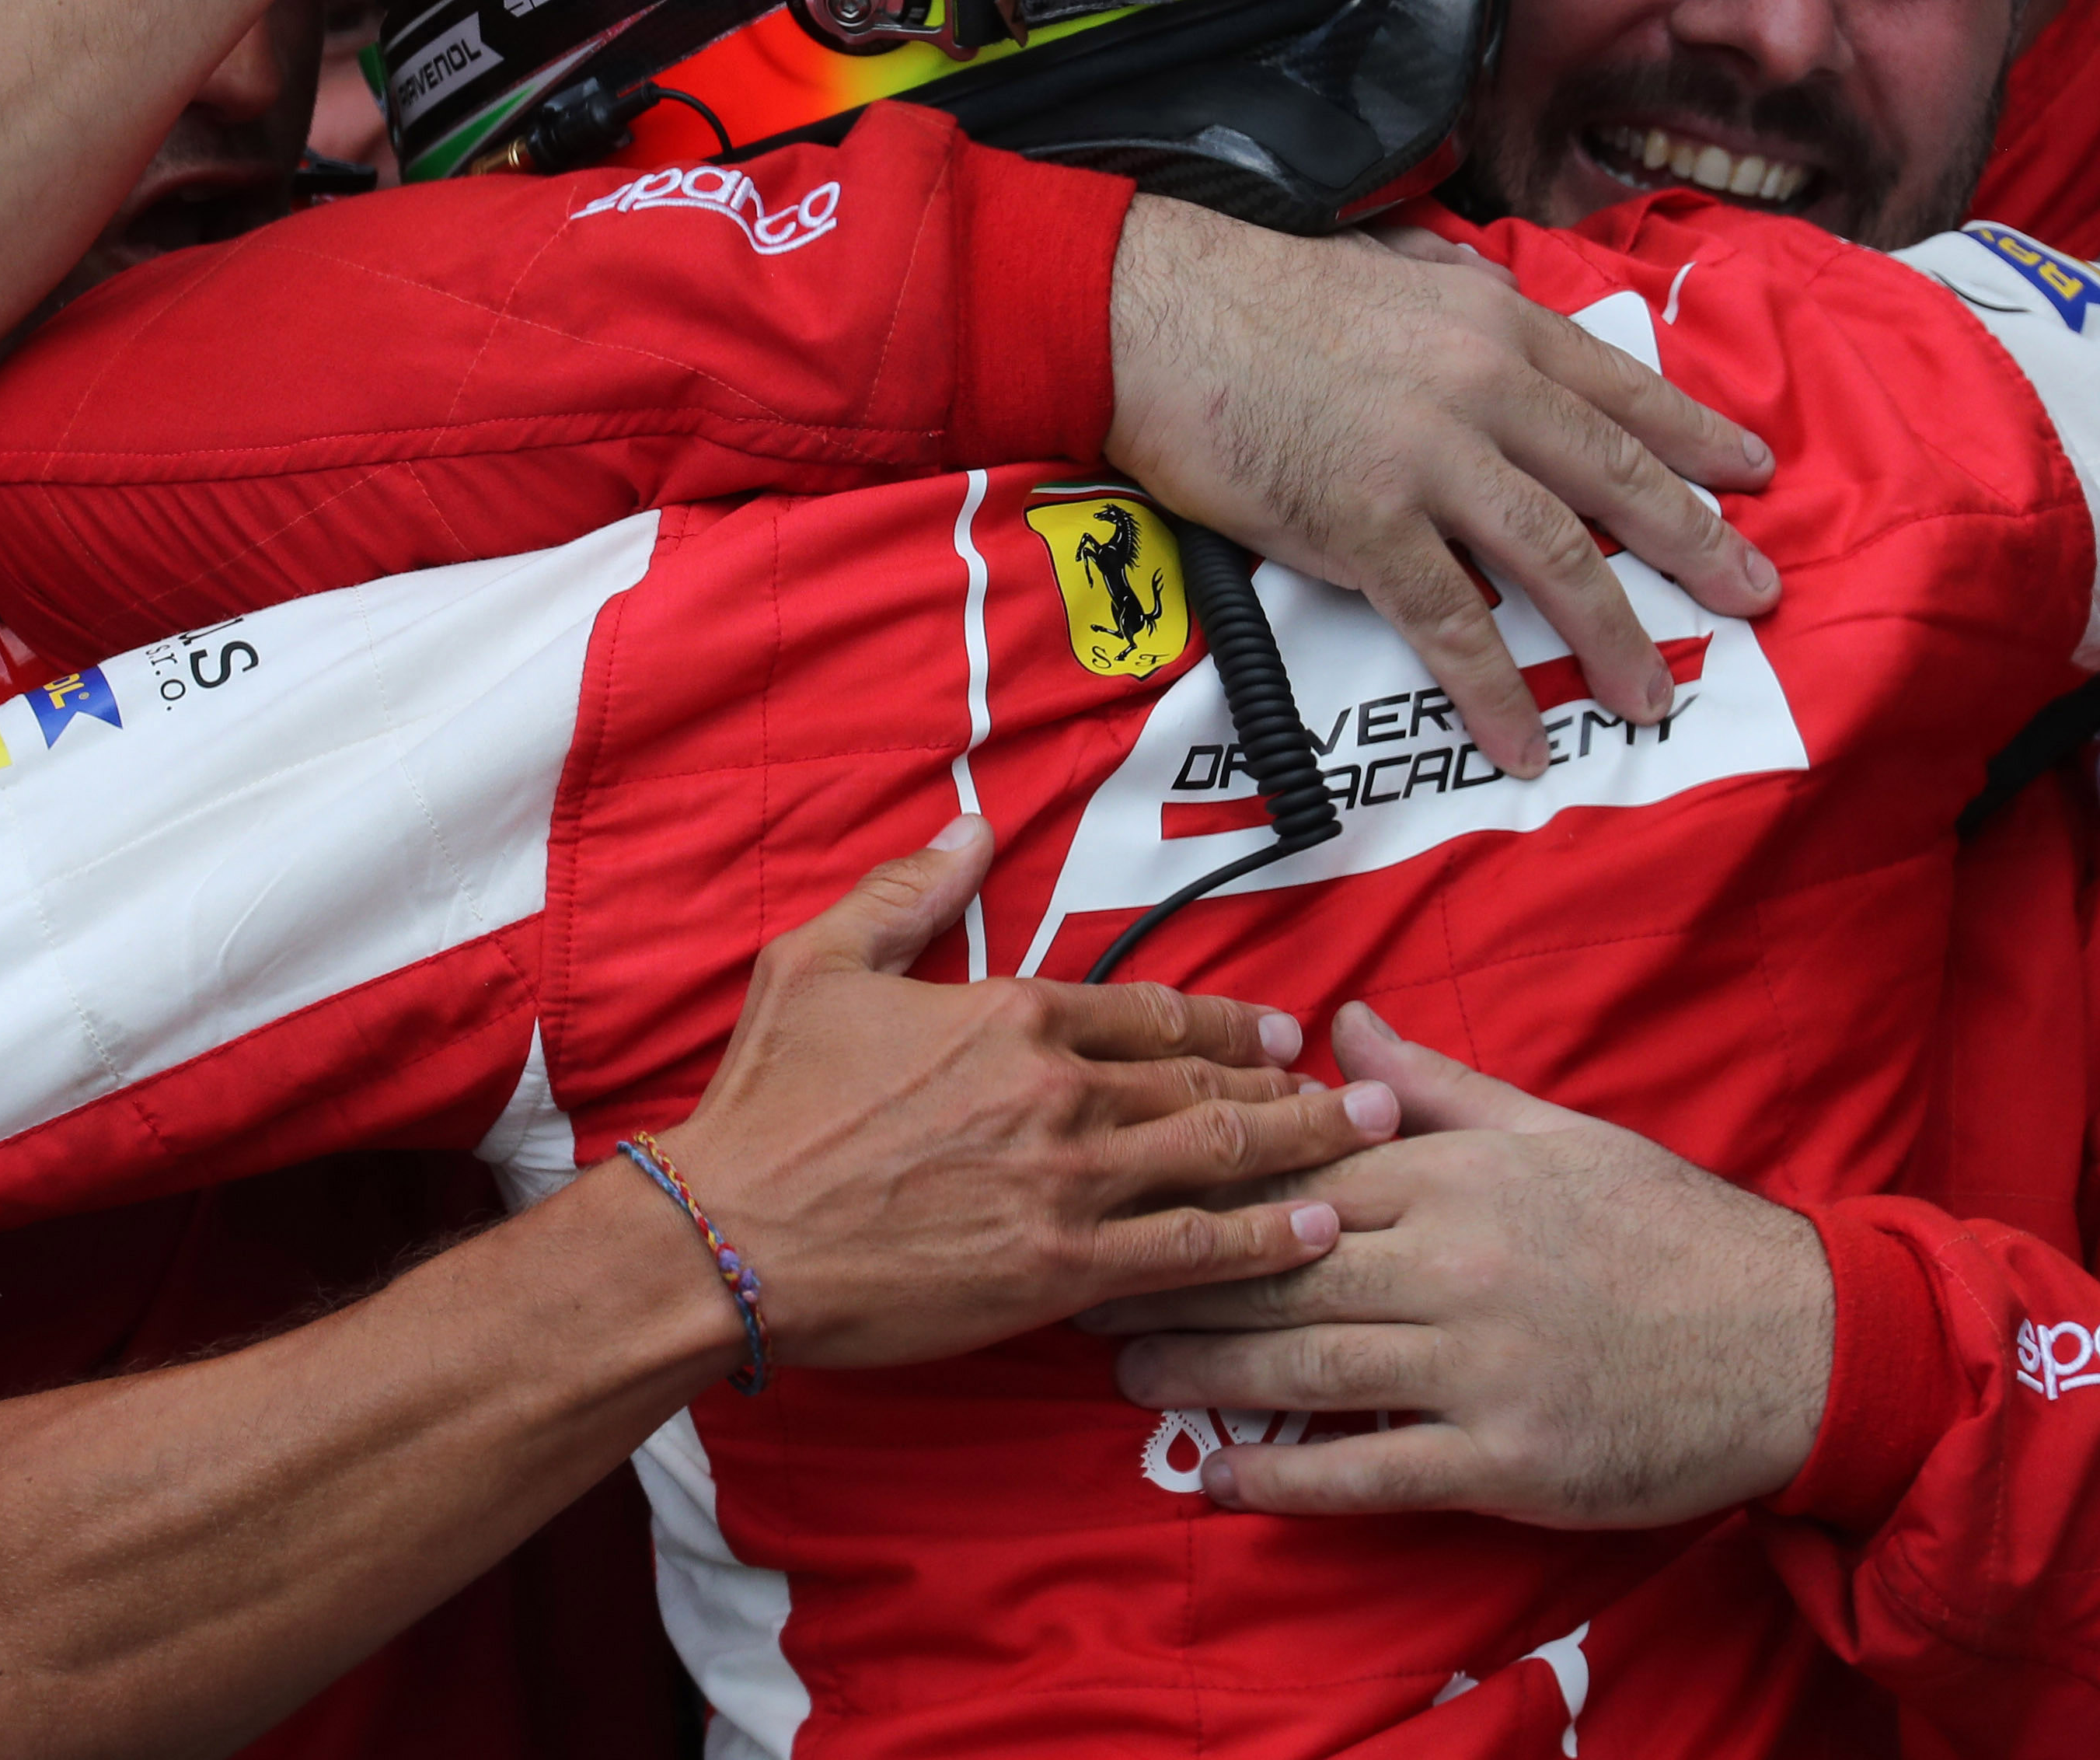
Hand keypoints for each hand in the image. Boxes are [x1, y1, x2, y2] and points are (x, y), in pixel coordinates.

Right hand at [664, 818, 1396, 1369]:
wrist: (729, 1236)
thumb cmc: (767, 1105)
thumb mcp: (818, 963)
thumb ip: (907, 894)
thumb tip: (970, 830)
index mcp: (1010, 1016)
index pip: (1148, 1011)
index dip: (1223, 1023)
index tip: (1277, 1031)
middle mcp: (1058, 1092)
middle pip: (1203, 1082)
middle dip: (1291, 1086)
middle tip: (1358, 1093)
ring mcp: (1069, 1184)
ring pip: (1218, 1157)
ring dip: (1305, 1150)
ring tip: (1371, 1146)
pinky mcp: (1062, 1270)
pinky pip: (1190, 1252)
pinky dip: (1264, 1241)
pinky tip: (1317, 1234)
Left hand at [1079, 1003, 1829, 1524]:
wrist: (1789, 1341)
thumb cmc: (1668, 1230)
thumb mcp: (1555, 1131)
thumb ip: (1435, 1083)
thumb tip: (1340, 1025)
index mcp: (1461, 1175)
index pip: (1299, 1174)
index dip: (1205, 1185)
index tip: (1129, 1186)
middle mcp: (1456, 1264)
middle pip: (1279, 1268)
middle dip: (1172, 1279)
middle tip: (1084, 1288)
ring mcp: (1478, 1366)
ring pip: (1305, 1365)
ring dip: (1201, 1374)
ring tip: (1125, 1373)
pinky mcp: (1504, 1459)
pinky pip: (1369, 1469)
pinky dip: (1284, 1480)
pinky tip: (1219, 1480)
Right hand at [1109, 204, 1776, 775]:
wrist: (1155, 312)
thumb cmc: (1256, 292)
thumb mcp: (1391, 270)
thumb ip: (1457, 296)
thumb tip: (1494, 312)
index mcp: (1493, 324)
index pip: (1620, 388)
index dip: (1694, 436)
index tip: (1752, 473)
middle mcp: (1483, 389)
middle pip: (1617, 477)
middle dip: (1697, 543)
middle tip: (1755, 594)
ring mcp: (1429, 461)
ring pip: (1556, 558)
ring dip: (1614, 635)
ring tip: (1652, 694)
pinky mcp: (1365, 528)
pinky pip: (1452, 625)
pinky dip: (1497, 689)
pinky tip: (1525, 739)